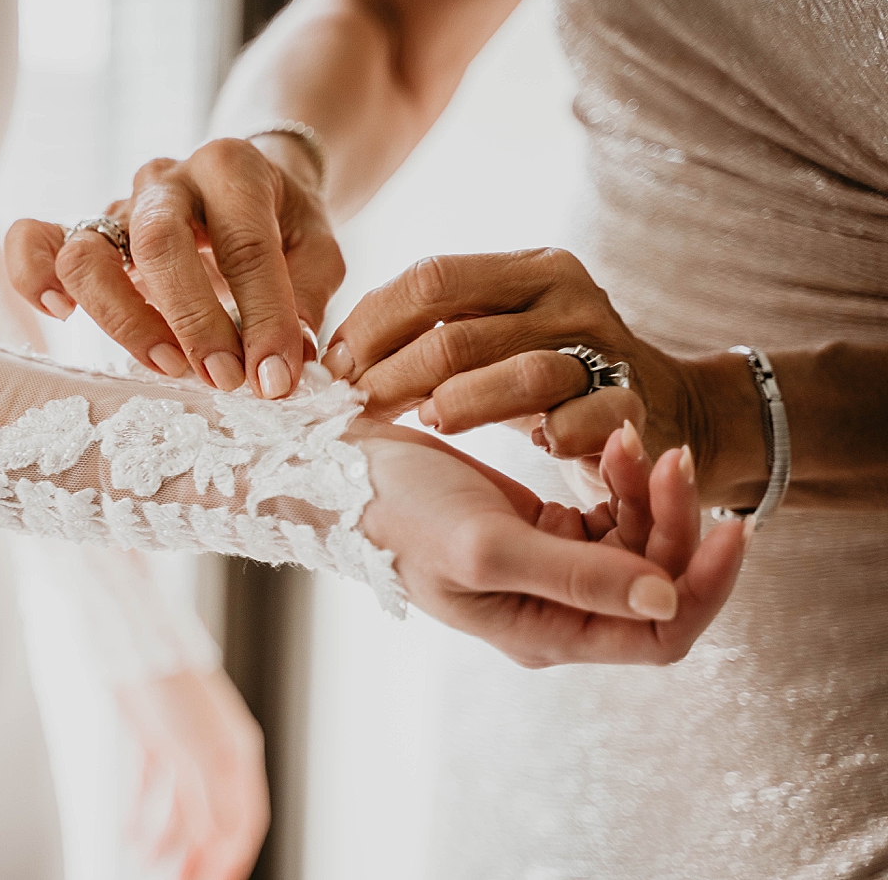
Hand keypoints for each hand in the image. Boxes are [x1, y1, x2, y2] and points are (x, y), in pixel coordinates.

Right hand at [4, 135, 342, 398]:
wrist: (250, 185)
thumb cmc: (285, 225)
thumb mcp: (319, 253)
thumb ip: (306, 303)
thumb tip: (287, 366)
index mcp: (234, 168)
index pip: (246, 244)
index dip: (264, 317)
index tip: (276, 378)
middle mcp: (168, 179)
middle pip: (159, 241)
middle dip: (193, 321)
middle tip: (225, 379)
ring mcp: (120, 205)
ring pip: (88, 251)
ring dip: (125, 320)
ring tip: (168, 366)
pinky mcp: (86, 232)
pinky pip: (34, 239)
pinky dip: (34, 277)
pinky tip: (62, 316)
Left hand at [117, 667, 269, 879]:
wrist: (131, 644)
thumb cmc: (167, 688)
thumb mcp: (191, 750)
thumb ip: (207, 797)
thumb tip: (220, 839)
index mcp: (238, 753)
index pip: (247, 819)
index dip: (234, 856)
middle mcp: (217, 752)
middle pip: (216, 817)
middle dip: (202, 856)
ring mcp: (186, 746)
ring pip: (184, 807)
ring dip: (168, 838)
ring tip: (148, 862)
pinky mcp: (156, 739)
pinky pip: (154, 788)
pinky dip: (144, 813)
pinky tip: (130, 833)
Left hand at [324, 248, 717, 491]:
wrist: (665, 409)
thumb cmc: (548, 375)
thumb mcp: (495, 334)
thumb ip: (431, 329)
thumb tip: (332, 355)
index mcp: (528, 268)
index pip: (429, 279)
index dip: (371, 324)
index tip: (333, 368)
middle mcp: (568, 297)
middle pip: (457, 331)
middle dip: (392, 376)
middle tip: (356, 411)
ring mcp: (605, 349)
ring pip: (518, 373)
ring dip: (458, 404)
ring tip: (427, 424)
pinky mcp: (633, 405)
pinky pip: (582, 421)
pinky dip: (549, 436)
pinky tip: (526, 448)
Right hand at [355, 419, 746, 666]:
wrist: (343, 469)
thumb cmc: (399, 510)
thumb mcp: (487, 545)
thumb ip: (578, 577)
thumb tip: (668, 601)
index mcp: (542, 634)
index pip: (658, 634)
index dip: (703, 587)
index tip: (729, 523)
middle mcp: (554, 611)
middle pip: (658, 584)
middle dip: (676, 521)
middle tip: (670, 453)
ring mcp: (550, 569)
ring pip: (639, 544)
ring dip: (648, 492)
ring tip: (626, 437)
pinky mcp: (542, 529)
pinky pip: (609, 513)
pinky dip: (619, 478)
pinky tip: (609, 441)